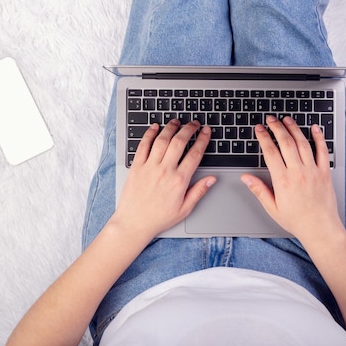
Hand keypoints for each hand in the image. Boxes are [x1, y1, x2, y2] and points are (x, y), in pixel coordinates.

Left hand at [114, 120, 215, 239]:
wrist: (134, 223)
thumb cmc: (159, 218)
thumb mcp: (185, 209)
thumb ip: (199, 191)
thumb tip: (212, 179)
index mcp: (179, 181)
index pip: (195, 154)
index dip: (203, 140)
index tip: (206, 132)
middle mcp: (164, 170)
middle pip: (179, 142)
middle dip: (189, 129)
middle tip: (194, 123)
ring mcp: (149, 167)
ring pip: (162, 140)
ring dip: (171, 128)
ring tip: (177, 121)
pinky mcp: (136, 167)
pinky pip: (143, 145)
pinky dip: (149, 134)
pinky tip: (155, 127)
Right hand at [241, 116, 344, 241]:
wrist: (320, 228)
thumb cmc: (296, 220)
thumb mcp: (272, 208)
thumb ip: (259, 190)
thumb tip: (246, 178)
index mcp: (283, 180)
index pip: (270, 152)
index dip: (263, 137)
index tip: (259, 129)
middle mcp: (298, 172)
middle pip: (286, 142)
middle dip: (276, 128)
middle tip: (271, 119)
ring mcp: (313, 171)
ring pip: (302, 143)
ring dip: (294, 129)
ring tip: (287, 120)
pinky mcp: (325, 172)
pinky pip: (322, 151)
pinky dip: (319, 138)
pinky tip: (314, 128)